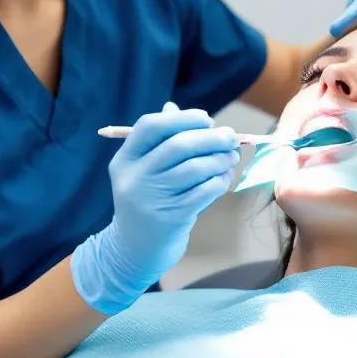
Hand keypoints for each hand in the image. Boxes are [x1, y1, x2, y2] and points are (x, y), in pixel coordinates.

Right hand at [72, 103, 239, 314]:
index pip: (150, 126)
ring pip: (195, 168)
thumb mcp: (142, 171)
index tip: (206, 119)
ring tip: (231, 157)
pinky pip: (204, 191)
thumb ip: (157, 141)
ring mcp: (152, 199)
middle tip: (230, 137)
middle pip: (178, 145)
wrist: (135, 249)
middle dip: (210, 138)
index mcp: (125, 160)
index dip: (181, 118)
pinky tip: (225, 178)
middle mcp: (135, 177)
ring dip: (220, 159)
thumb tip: (173, 108)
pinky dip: (220, 181)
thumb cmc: (146, 201)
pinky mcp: (172, 218)